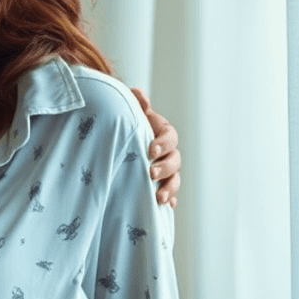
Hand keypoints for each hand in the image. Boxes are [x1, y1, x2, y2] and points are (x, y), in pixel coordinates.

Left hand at [131, 87, 179, 207]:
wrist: (123, 142)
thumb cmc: (129, 126)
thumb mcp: (132, 115)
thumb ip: (136, 106)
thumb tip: (136, 91)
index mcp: (163, 133)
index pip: (170, 137)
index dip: (163, 144)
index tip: (150, 150)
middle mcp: (168, 152)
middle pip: (175, 160)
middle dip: (165, 168)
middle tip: (150, 173)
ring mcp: (167, 170)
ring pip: (175, 179)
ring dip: (170, 188)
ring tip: (159, 197)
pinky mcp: (162, 184)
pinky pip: (171, 194)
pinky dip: (171, 200)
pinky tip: (167, 207)